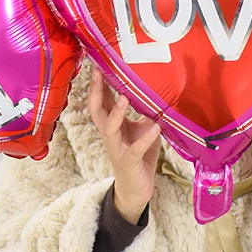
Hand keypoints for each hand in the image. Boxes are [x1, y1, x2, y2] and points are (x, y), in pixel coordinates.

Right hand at [87, 68, 160, 223]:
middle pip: (96, 109)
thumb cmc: (138, 154)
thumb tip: (152, 88)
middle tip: (98, 72)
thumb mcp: (141, 128)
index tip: (97, 62)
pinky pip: (135, 149)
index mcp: (112, 124)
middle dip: (96, 91)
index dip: (97, 82)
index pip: (101, 99)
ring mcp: (117, 147)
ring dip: (116, 112)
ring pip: (109, 128)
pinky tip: (155, 128)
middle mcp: (110, 134)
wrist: (136, 188)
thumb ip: (143, 110)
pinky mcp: (129, 161)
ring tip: (124, 97)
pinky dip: (145, 138)